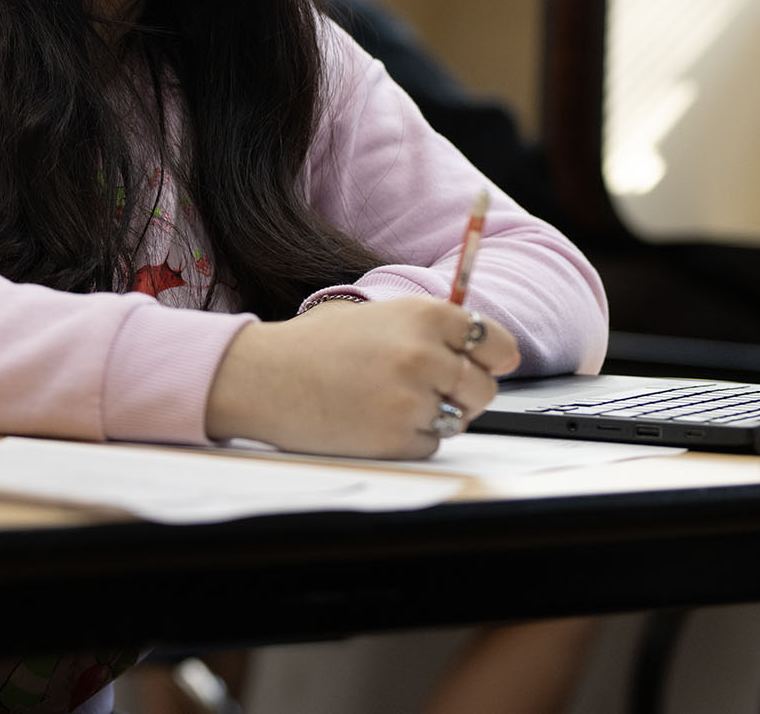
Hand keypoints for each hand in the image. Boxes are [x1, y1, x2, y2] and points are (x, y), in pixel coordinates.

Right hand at [203, 297, 518, 458]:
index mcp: (421, 315)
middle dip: (465, 391)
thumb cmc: (311, 346)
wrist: (264, 378)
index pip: (495, 341)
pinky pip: (431, 444)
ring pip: (461, 418)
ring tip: (392, 401)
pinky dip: (411, 438)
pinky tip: (374, 420)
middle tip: (429, 388)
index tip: (489, 362)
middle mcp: (423, 355)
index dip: (494, 355)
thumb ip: (426, 328)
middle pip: (485, 386)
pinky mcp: (398, 438)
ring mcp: (412, 399)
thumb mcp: (372, 315)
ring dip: (438, 415)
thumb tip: (479, 349)